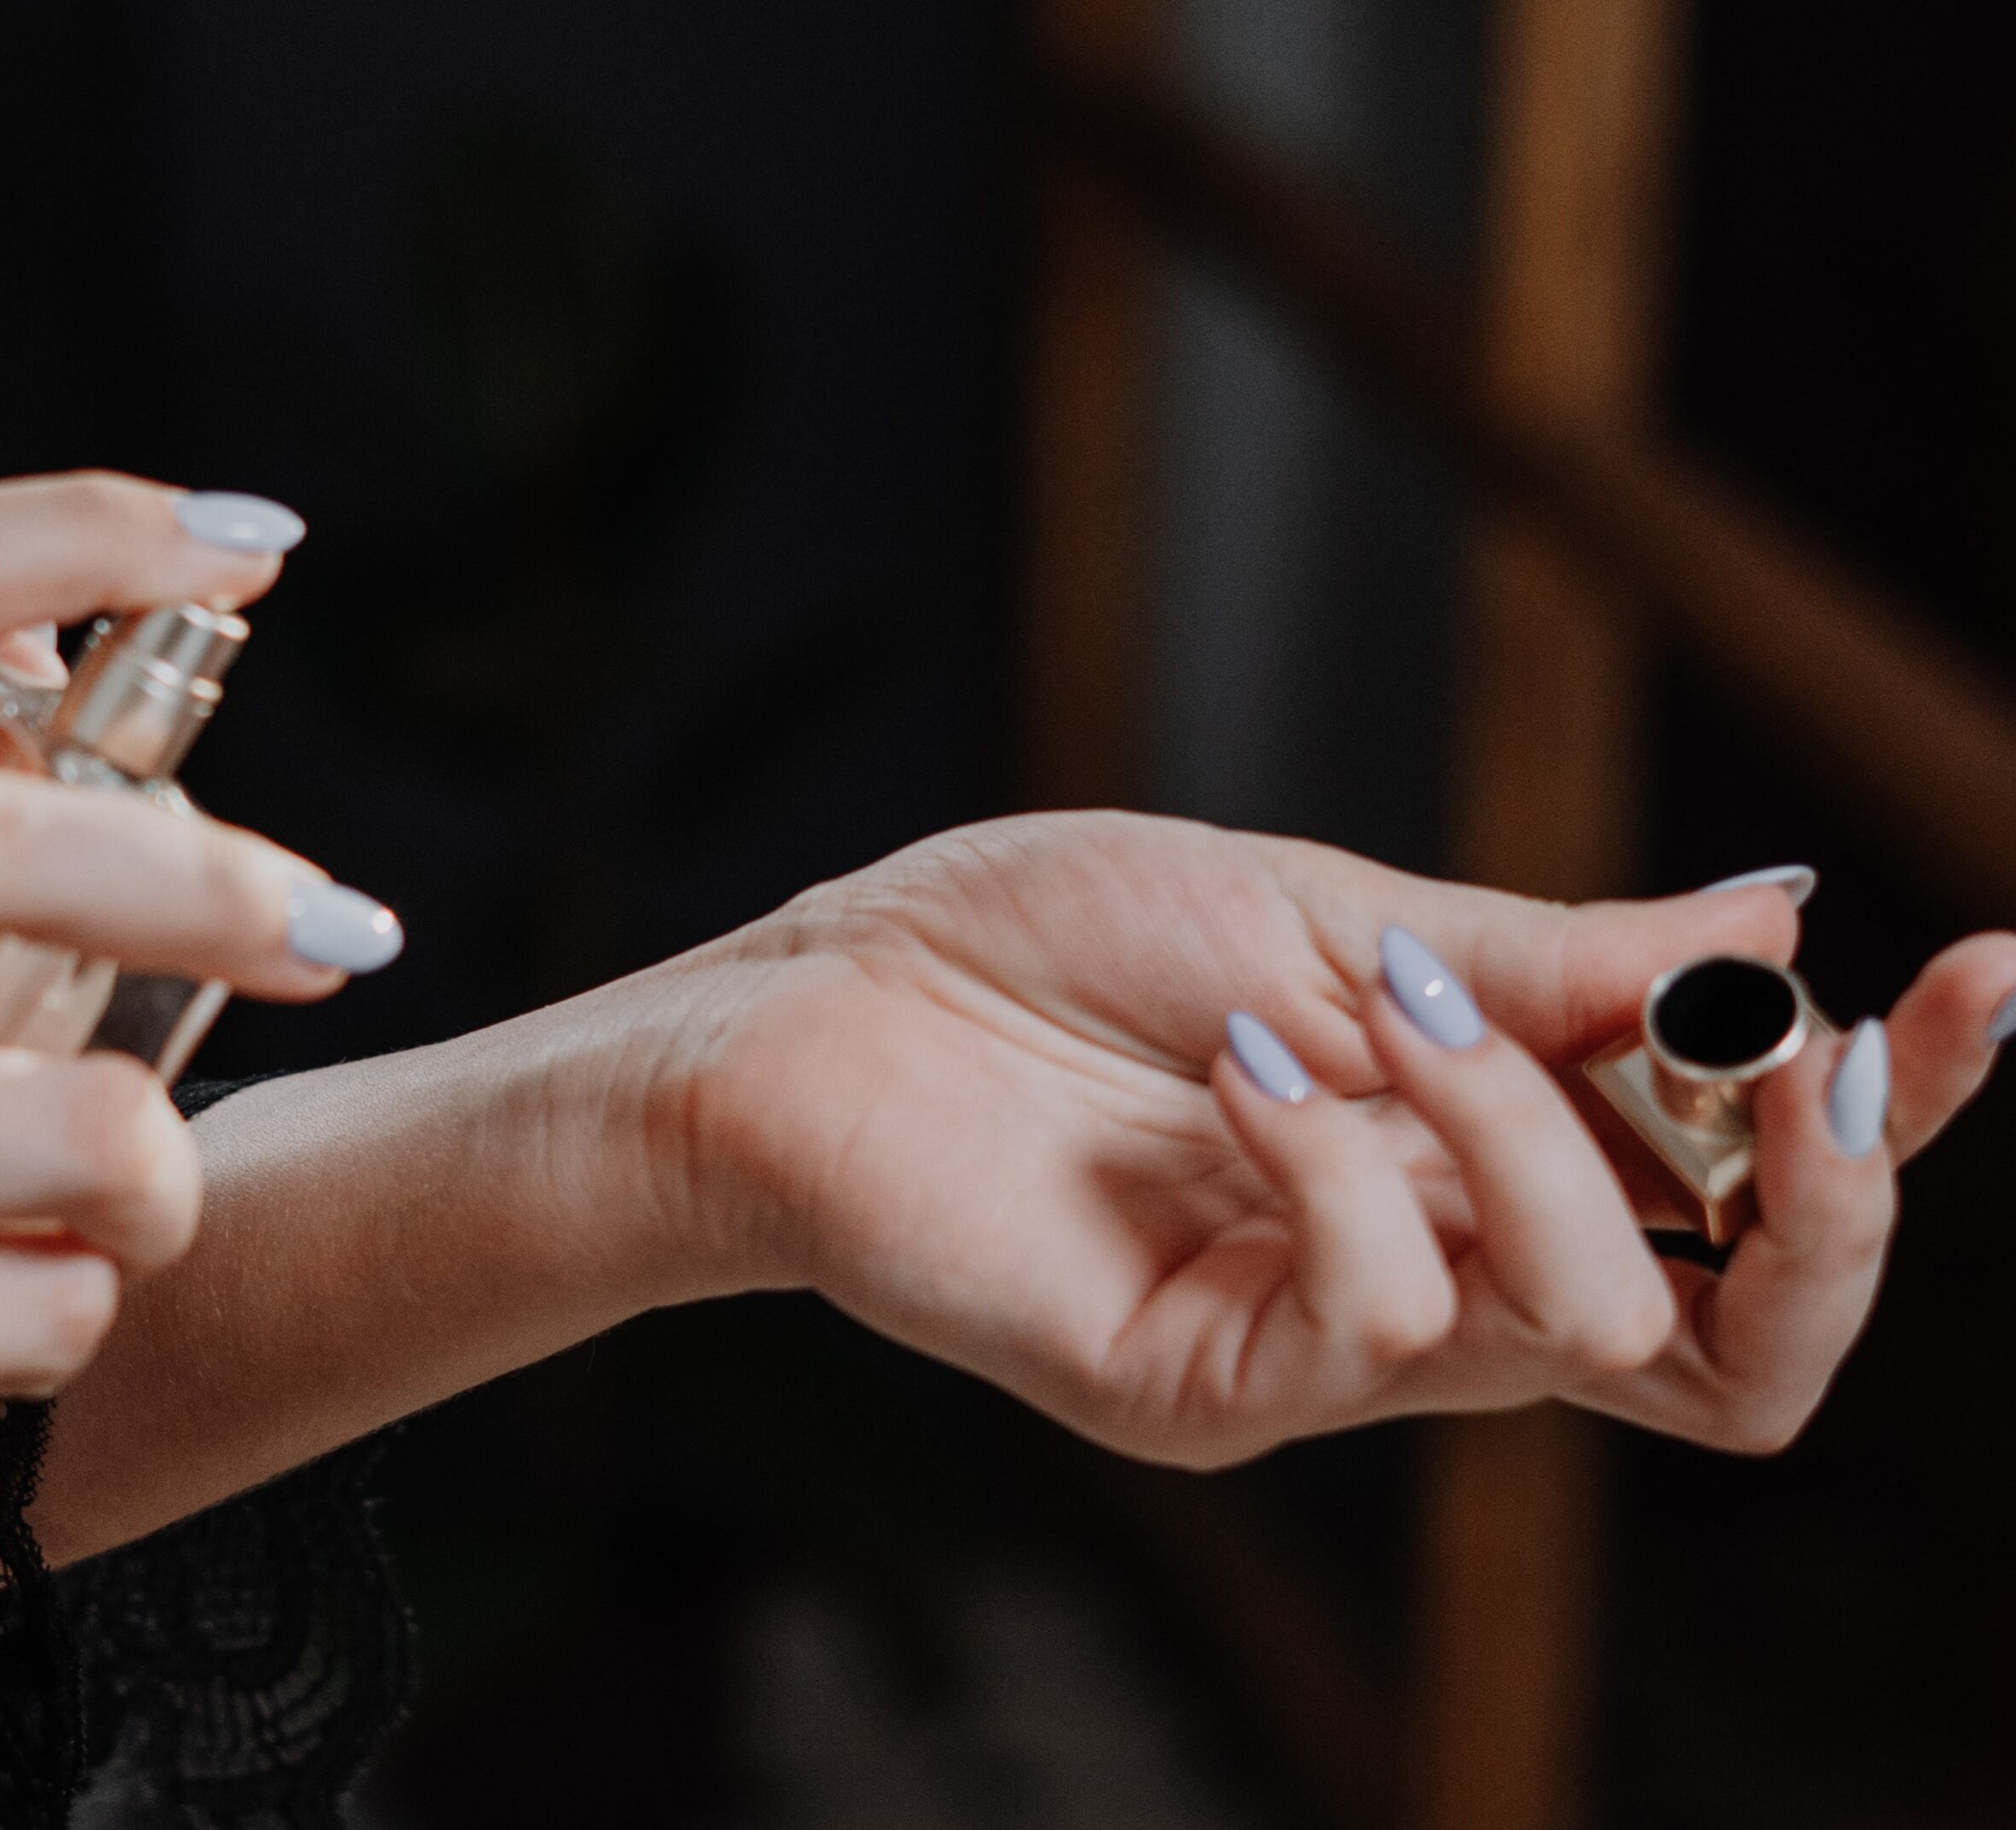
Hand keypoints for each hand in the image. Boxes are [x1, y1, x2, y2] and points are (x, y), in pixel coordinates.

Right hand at [0, 474, 352, 1690]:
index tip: (239, 541)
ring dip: (165, 1179)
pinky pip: (43, 1313)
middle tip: (340, 932)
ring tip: (120, 1215)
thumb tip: (39, 723)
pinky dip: (72, 1320)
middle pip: (5, 845)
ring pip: (88, 1123)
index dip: (75, 529)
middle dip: (220, 884)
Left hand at [632, 811, 2015, 1466]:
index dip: (1893, 1118)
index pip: (1749, 1205)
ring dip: (1524, 1132)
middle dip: (1826, 1202)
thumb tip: (1788, 919)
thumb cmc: (1041, 946)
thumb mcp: (1331, 917)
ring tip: (1379, 999)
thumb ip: (1555, 963)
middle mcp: (1437, 1278)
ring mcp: (1327, 1354)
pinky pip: (1384, 1324)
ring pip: (1595, 1333)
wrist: (815, 1006)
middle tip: (1793, 1050)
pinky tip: (1246, 1065)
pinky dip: (1345, 1165)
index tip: (1984, 977)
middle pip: (1744, 1353)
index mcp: (1483, 1158)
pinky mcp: (1212, 1391)